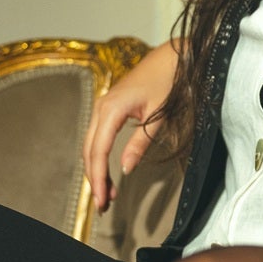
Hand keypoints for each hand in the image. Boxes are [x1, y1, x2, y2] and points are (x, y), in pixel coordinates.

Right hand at [82, 39, 179, 212]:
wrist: (173, 56)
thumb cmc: (169, 81)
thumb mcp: (159, 115)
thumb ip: (141, 143)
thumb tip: (125, 169)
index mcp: (112, 109)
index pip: (98, 151)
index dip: (99, 178)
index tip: (103, 200)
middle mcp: (102, 107)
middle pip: (89, 150)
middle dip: (94, 179)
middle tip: (103, 205)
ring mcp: (103, 107)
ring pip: (91, 144)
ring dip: (96, 170)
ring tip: (108, 194)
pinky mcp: (109, 109)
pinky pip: (98, 137)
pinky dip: (100, 157)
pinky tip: (109, 173)